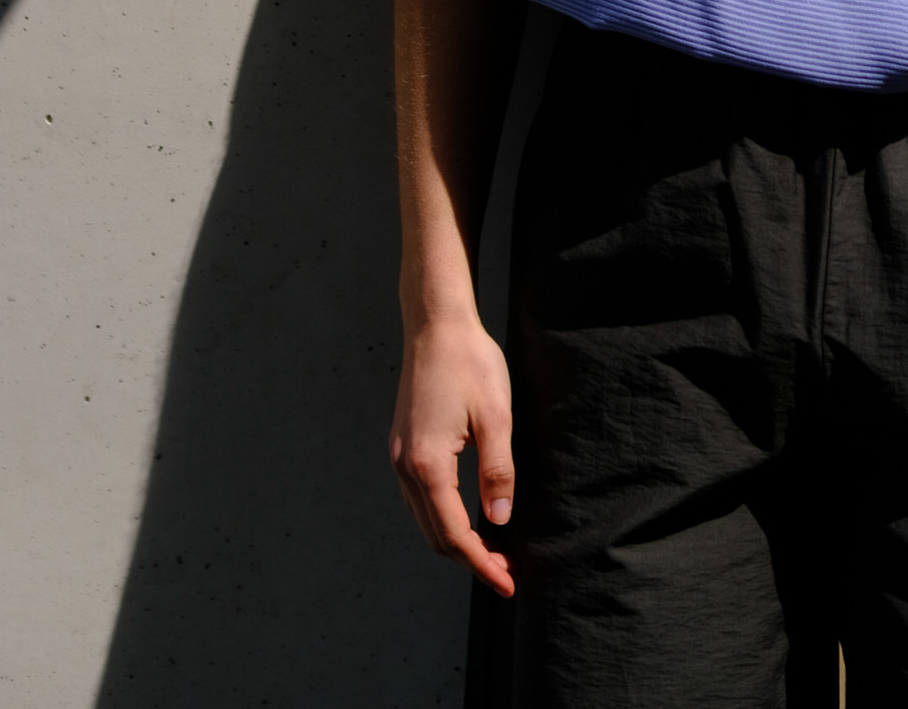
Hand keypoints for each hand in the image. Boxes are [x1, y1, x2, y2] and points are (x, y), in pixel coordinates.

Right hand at [389, 309, 515, 595]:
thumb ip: (498, 473)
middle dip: (470, 559)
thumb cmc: (470, 364)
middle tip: (506, 571)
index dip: (482, 564)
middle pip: (435, 535)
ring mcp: (399, 456)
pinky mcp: (402, 445)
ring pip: (424, 519)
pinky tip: (466, 516)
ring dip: (455, 541)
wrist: (437, 324)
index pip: (454, 534)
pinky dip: (442, 517)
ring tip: (491, 549)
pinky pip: (419, 498)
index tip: (508, 582)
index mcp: (428, 464)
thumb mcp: (496, 417)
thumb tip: (499, 521)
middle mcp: (405, 466)